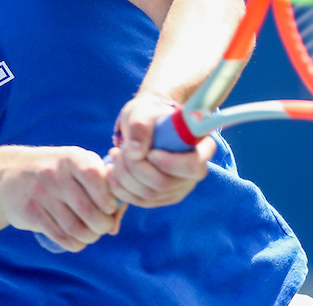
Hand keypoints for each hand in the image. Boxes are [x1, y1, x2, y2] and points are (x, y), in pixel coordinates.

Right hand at [0, 145, 123, 251]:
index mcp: (72, 158)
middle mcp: (55, 173)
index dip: (108, 198)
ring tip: (91, 234)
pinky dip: (74, 244)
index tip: (109, 206)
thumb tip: (116, 221)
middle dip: (102, 225)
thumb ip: (101, 185)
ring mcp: (41, 193)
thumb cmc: (57, 172)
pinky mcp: (31, 212)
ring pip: (75, 227)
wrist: (10, 174)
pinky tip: (78, 241)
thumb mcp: (77, 165)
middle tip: (103, 226)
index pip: (96, 178)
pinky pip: (59, 236)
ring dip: (89, 237)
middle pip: (88, 210)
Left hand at [106, 93, 214, 207]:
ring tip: (115, 153)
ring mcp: (177, 188)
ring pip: (149, 195)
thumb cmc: (149, 114)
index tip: (150, 152)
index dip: (170, 163)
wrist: (144, 125)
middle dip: (136, 168)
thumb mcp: (143, 110)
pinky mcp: (160, 198)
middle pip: (165, 184)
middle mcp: (192, 173)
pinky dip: (119, 187)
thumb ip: (141, 125)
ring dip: (124, 175)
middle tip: (121, 148)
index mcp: (201, 148)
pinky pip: (138, 201)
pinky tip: (112, 169)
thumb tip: (136, 152)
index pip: (194, 166)